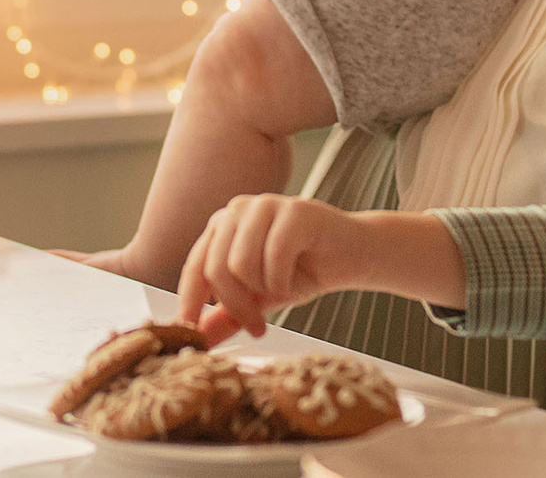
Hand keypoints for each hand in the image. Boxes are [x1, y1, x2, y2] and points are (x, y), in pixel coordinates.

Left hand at [177, 195, 377, 341]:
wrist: (355, 256)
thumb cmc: (304, 272)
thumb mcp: (259, 299)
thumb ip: (227, 316)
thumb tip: (198, 339)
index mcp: (223, 227)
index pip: (195, 266)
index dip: (190, 302)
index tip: (191, 335)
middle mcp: (237, 210)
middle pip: (216, 269)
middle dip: (236, 307)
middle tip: (257, 328)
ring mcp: (265, 206)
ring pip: (240, 263)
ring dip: (262, 291)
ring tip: (280, 292)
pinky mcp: (294, 210)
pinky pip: (273, 255)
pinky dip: (283, 280)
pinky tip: (295, 280)